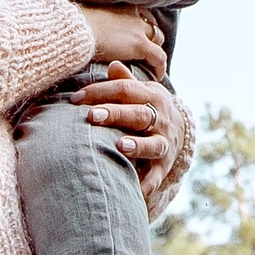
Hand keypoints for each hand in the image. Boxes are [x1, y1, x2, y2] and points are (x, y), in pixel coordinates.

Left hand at [71, 63, 182, 197]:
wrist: (179, 131)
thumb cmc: (147, 107)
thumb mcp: (141, 91)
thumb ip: (125, 81)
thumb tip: (112, 64)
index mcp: (151, 96)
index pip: (126, 89)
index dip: (100, 91)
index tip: (75, 99)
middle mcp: (160, 119)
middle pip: (138, 114)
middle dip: (115, 114)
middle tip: (92, 116)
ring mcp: (163, 142)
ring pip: (153, 144)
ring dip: (137, 146)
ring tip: (120, 146)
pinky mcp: (164, 165)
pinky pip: (156, 176)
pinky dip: (147, 184)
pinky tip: (134, 190)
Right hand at [78, 5, 165, 75]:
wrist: (74, 29)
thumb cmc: (72, 25)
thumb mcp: (85, 18)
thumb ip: (93, 23)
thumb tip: (84, 28)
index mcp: (120, 5)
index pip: (138, 13)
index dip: (141, 24)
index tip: (139, 34)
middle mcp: (132, 14)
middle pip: (150, 25)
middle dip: (150, 36)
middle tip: (148, 49)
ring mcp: (137, 29)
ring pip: (157, 39)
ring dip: (155, 50)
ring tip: (152, 63)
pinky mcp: (139, 44)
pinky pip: (158, 57)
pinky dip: (159, 66)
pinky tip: (157, 75)